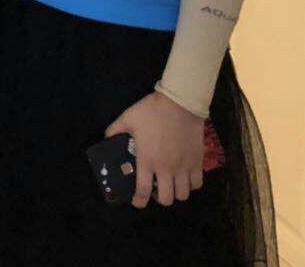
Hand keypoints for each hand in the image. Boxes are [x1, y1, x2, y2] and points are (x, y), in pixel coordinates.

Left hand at [106, 91, 205, 207]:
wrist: (180, 103)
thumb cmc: (151, 111)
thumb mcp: (127, 118)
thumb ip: (115, 130)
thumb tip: (106, 139)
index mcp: (147, 160)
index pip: (142, 191)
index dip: (138, 201)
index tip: (137, 201)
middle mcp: (166, 168)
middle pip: (166, 199)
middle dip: (159, 199)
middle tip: (155, 189)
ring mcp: (184, 167)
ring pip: (183, 195)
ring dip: (176, 193)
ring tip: (171, 184)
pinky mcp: (197, 162)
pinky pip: (198, 184)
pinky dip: (191, 185)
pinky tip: (185, 177)